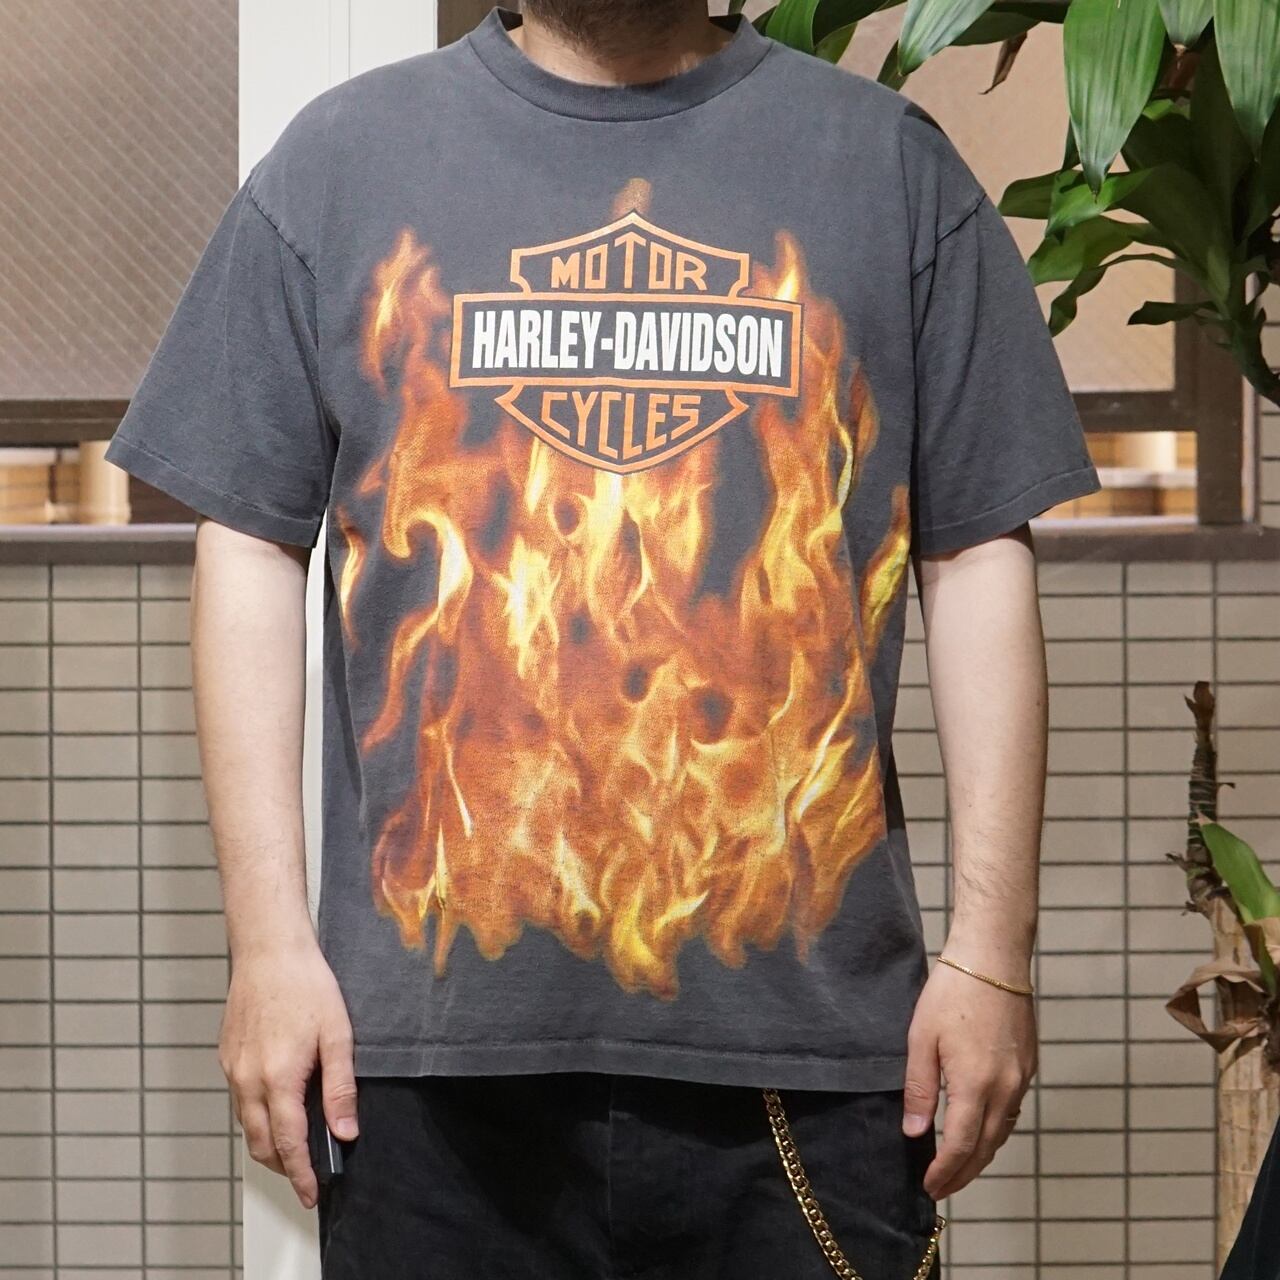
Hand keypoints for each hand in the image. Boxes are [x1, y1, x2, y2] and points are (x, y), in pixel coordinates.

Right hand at [218, 942, 357, 1208]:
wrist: (269, 950)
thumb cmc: (307, 985)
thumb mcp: (338, 1035)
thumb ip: (341, 1088)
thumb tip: (345, 1132)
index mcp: (278, 1078)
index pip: (288, 1142)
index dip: (300, 1174)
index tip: (311, 1195)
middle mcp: (248, 1079)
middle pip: (260, 1143)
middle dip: (283, 1166)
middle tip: (305, 1176)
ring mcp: (233, 1068)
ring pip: (246, 1124)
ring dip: (268, 1142)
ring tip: (295, 1147)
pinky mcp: (227, 1056)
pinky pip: (239, 1100)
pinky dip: (256, 1116)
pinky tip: (277, 1107)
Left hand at [901, 948, 1036, 1199]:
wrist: (992, 958)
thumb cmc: (951, 992)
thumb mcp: (921, 1038)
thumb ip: (919, 1088)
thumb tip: (914, 1132)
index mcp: (975, 1084)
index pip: (960, 1145)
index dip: (945, 1171)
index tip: (929, 1186)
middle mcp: (1005, 1088)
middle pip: (985, 1147)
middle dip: (963, 1173)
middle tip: (941, 1189)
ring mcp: (1021, 1077)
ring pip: (1002, 1132)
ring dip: (981, 1155)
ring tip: (958, 1168)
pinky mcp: (1028, 1065)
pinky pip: (1012, 1111)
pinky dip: (994, 1130)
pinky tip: (979, 1131)